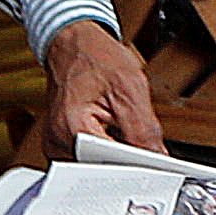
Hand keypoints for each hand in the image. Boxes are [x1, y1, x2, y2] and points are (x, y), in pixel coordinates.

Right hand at [33, 18, 167, 158]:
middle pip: (101, 171)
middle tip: (149, 153)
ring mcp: (57, 145)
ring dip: (118, 157)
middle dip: (129, 164)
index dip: (137, 168)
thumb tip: (158, 158)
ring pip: (97, 166)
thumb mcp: (130, 87)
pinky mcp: (63, 145)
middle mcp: (58, 142)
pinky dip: (108, 151)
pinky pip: (91, 159)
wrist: (73, 44)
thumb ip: (144, 129)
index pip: (108, 166)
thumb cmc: (94, 57)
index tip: (157, 168)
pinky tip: (116, 136)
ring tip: (126, 135)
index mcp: (71, 128)